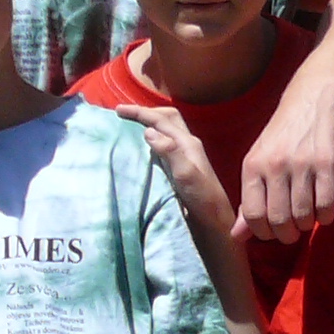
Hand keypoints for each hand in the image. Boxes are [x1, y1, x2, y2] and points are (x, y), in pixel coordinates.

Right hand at [136, 106, 240, 239]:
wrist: (216, 222)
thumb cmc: (203, 200)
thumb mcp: (186, 175)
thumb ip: (171, 152)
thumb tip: (149, 131)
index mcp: (188, 143)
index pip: (162, 119)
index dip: (139, 112)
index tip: (117, 110)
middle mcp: (187, 146)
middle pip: (167, 118)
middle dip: (146, 112)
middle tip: (125, 114)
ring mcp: (186, 156)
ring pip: (167, 130)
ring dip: (150, 123)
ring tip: (131, 126)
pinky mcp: (182, 168)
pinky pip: (165, 144)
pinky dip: (152, 139)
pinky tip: (143, 149)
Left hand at [235, 89, 333, 242]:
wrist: (310, 103)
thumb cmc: (280, 139)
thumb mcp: (258, 165)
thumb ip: (249, 201)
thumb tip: (236, 236)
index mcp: (252, 166)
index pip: (253, 214)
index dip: (264, 232)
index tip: (273, 231)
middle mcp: (274, 165)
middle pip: (278, 219)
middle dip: (287, 234)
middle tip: (293, 230)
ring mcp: (302, 164)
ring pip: (303, 216)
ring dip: (307, 224)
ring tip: (308, 216)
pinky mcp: (327, 163)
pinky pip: (326, 205)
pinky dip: (325, 216)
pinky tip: (323, 208)